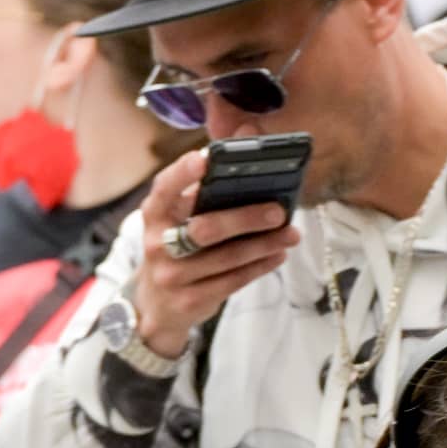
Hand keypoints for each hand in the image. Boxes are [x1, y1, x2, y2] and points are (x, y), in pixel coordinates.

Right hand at [127, 149, 297, 360]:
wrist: (156, 305)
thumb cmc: (177, 248)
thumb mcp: (178, 220)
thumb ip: (205, 190)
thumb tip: (248, 142)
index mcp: (155, 215)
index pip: (164, 188)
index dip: (182, 172)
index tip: (207, 158)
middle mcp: (157, 244)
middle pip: (205, 229)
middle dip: (245, 218)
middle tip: (279, 211)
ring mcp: (172, 275)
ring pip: (226, 258)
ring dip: (264, 245)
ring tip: (291, 234)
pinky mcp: (190, 300)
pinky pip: (233, 281)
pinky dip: (260, 266)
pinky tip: (278, 255)